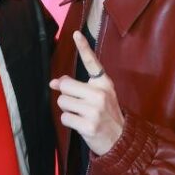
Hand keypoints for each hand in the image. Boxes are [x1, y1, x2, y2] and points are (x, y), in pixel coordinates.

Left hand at [49, 31, 124, 155]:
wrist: (120, 140)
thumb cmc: (105, 115)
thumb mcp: (98, 96)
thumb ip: (77, 87)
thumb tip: (53, 82)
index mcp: (104, 84)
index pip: (92, 63)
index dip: (84, 47)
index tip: (76, 34)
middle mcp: (100, 94)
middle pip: (66, 86)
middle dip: (66, 95)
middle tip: (77, 104)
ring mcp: (95, 110)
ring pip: (62, 102)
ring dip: (67, 109)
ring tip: (80, 115)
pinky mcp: (88, 125)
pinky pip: (64, 117)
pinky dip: (69, 121)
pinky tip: (80, 124)